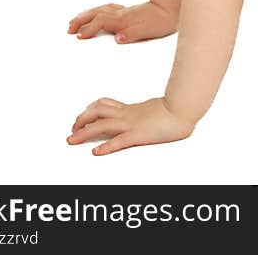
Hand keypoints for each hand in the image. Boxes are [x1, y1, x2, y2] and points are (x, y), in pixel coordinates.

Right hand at [67, 1, 177, 42]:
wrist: (173, 7)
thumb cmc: (163, 21)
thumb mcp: (149, 31)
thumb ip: (133, 34)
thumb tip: (118, 38)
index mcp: (124, 20)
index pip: (101, 22)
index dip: (89, 28)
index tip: (78, 36)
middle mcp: (122, 14)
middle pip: (96, 13)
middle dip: (80, 20)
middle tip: (68, 28)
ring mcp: (125, 11)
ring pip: (100, 9)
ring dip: (86, 14)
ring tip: (75, 20)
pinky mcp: (129, 10)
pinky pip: (108, 8)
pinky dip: (98, 10)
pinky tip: (97, 13)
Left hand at [67, 97, 195, 154]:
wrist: (186, 107)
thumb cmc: (179, 107)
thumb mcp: (160, 107)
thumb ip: (150, 110)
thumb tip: (150, 112)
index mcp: (133, 109)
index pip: (105, 104)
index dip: (90, 109)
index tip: (83, 114)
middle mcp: (129, 115)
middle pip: (97, 112)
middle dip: (81, 120)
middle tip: (72, 128)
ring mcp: (133, 124)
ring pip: (102, 125)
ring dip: (84, 132)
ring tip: (72, 139)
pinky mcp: (139, 135)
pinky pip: (118, 141)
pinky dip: (106, 147)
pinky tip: (96, 152)